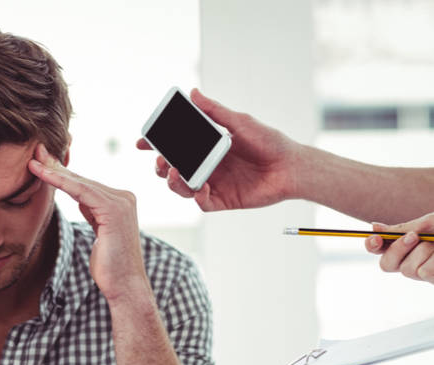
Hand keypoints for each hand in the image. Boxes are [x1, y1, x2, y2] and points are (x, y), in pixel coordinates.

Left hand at [28, 144, 147, 300]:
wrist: (124, 286)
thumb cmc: (109, 265)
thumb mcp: (99, 232)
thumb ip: (94, 212)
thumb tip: (82, 199)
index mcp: (120, 201)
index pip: (85, 184)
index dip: (62, 173)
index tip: (42, 163)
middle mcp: (123, 197)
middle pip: (82, 179)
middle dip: (56, 166)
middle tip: (35, 152)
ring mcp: (121, 202)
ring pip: (80, 183)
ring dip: (54, 171)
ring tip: (33, 161)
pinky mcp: (114, 210)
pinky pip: (81, 191)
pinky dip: (61, 182)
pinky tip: (44, 175)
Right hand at [136, 88, 299, 211]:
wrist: (291, 166)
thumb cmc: (269, 141)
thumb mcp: (239, 122)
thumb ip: (214, 111)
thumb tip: (193, 93)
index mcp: (206, 147)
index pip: (175, 146)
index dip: (156, 146)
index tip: (143, 142)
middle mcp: (206, 166)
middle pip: (172, 169)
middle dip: (160, 166)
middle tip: (159, 161)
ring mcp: (212, 184)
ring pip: (181, 187)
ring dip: (172, 181)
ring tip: (173, 172)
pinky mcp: (222, 200)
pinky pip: (201, 202)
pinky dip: (196, 195)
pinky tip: (200, 187)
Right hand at [366, 213, 433, 283]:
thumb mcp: (427, 223)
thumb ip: (402, 229)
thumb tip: (373, 227)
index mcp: (404, 246)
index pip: (378, 249)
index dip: (372, 245)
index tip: (376, 239)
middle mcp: (410, 262)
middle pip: (386, 264)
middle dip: (397, 249)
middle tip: (414, 236)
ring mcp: (422, 274)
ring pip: (408, 269)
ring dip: (425, 252)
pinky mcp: (433, 280)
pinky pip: (425, 273)